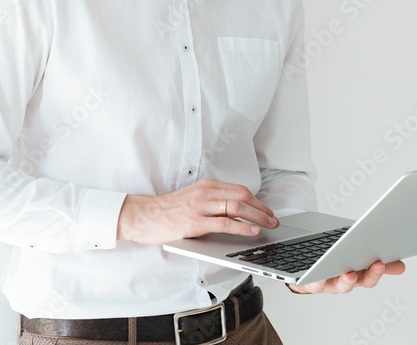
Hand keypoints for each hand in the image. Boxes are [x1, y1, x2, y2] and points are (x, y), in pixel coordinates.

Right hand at [115, 178, 278, 244]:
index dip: (257, 201)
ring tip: (268, 225)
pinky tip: (252, 231)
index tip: (267, 211)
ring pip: (237, 207)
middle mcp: (204, 192)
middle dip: (262, 208)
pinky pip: (224, 223)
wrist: (142, 215)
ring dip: (258, 216)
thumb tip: (234, 213)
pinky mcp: (194, 222)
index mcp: (205, 186)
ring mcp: (200, 206)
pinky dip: (242, 227)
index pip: (239, 189)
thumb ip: (211, 202)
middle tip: (273, 219)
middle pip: (242, 195)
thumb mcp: (191, 199)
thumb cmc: (166, 211)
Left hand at [286, 260, 405, 294]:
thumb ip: (375, 262)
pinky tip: (318, 272)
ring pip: (339, 286)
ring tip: (350, 273)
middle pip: (361, 281)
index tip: (397, 263)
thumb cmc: (331, 264)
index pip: (374, 274)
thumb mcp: (353, 259)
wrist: (304, 273)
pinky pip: (314, 283)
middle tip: (378, 264)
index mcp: (357, 274)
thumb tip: (401, 263)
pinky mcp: (311, 283)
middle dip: (371, 274)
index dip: (384, 269)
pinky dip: (317, 279)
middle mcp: (345, 282)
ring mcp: (329, 284)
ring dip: (347, 281)